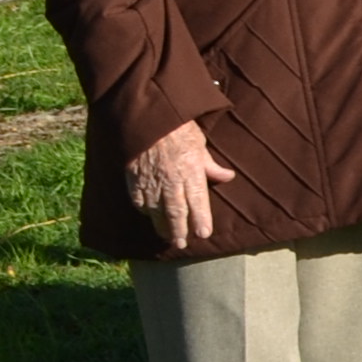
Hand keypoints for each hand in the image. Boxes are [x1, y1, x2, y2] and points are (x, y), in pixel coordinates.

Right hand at [125, 118, 232, 250]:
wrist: (147, 118)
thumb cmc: (178, 128)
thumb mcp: (200, 144)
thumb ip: (211, 166)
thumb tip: (228, 176)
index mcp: (190, 172)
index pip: (197, 202)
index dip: (201, 220)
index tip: (204, 234)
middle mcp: (170, 181)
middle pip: (175, 212)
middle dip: (179, 230)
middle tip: (182, 244)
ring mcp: (150, 182)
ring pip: (156, 211)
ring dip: (161, 226)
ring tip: (167, 237)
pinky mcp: (133, 180)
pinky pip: (138, 201)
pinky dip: (145, 211)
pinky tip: (149, 217)